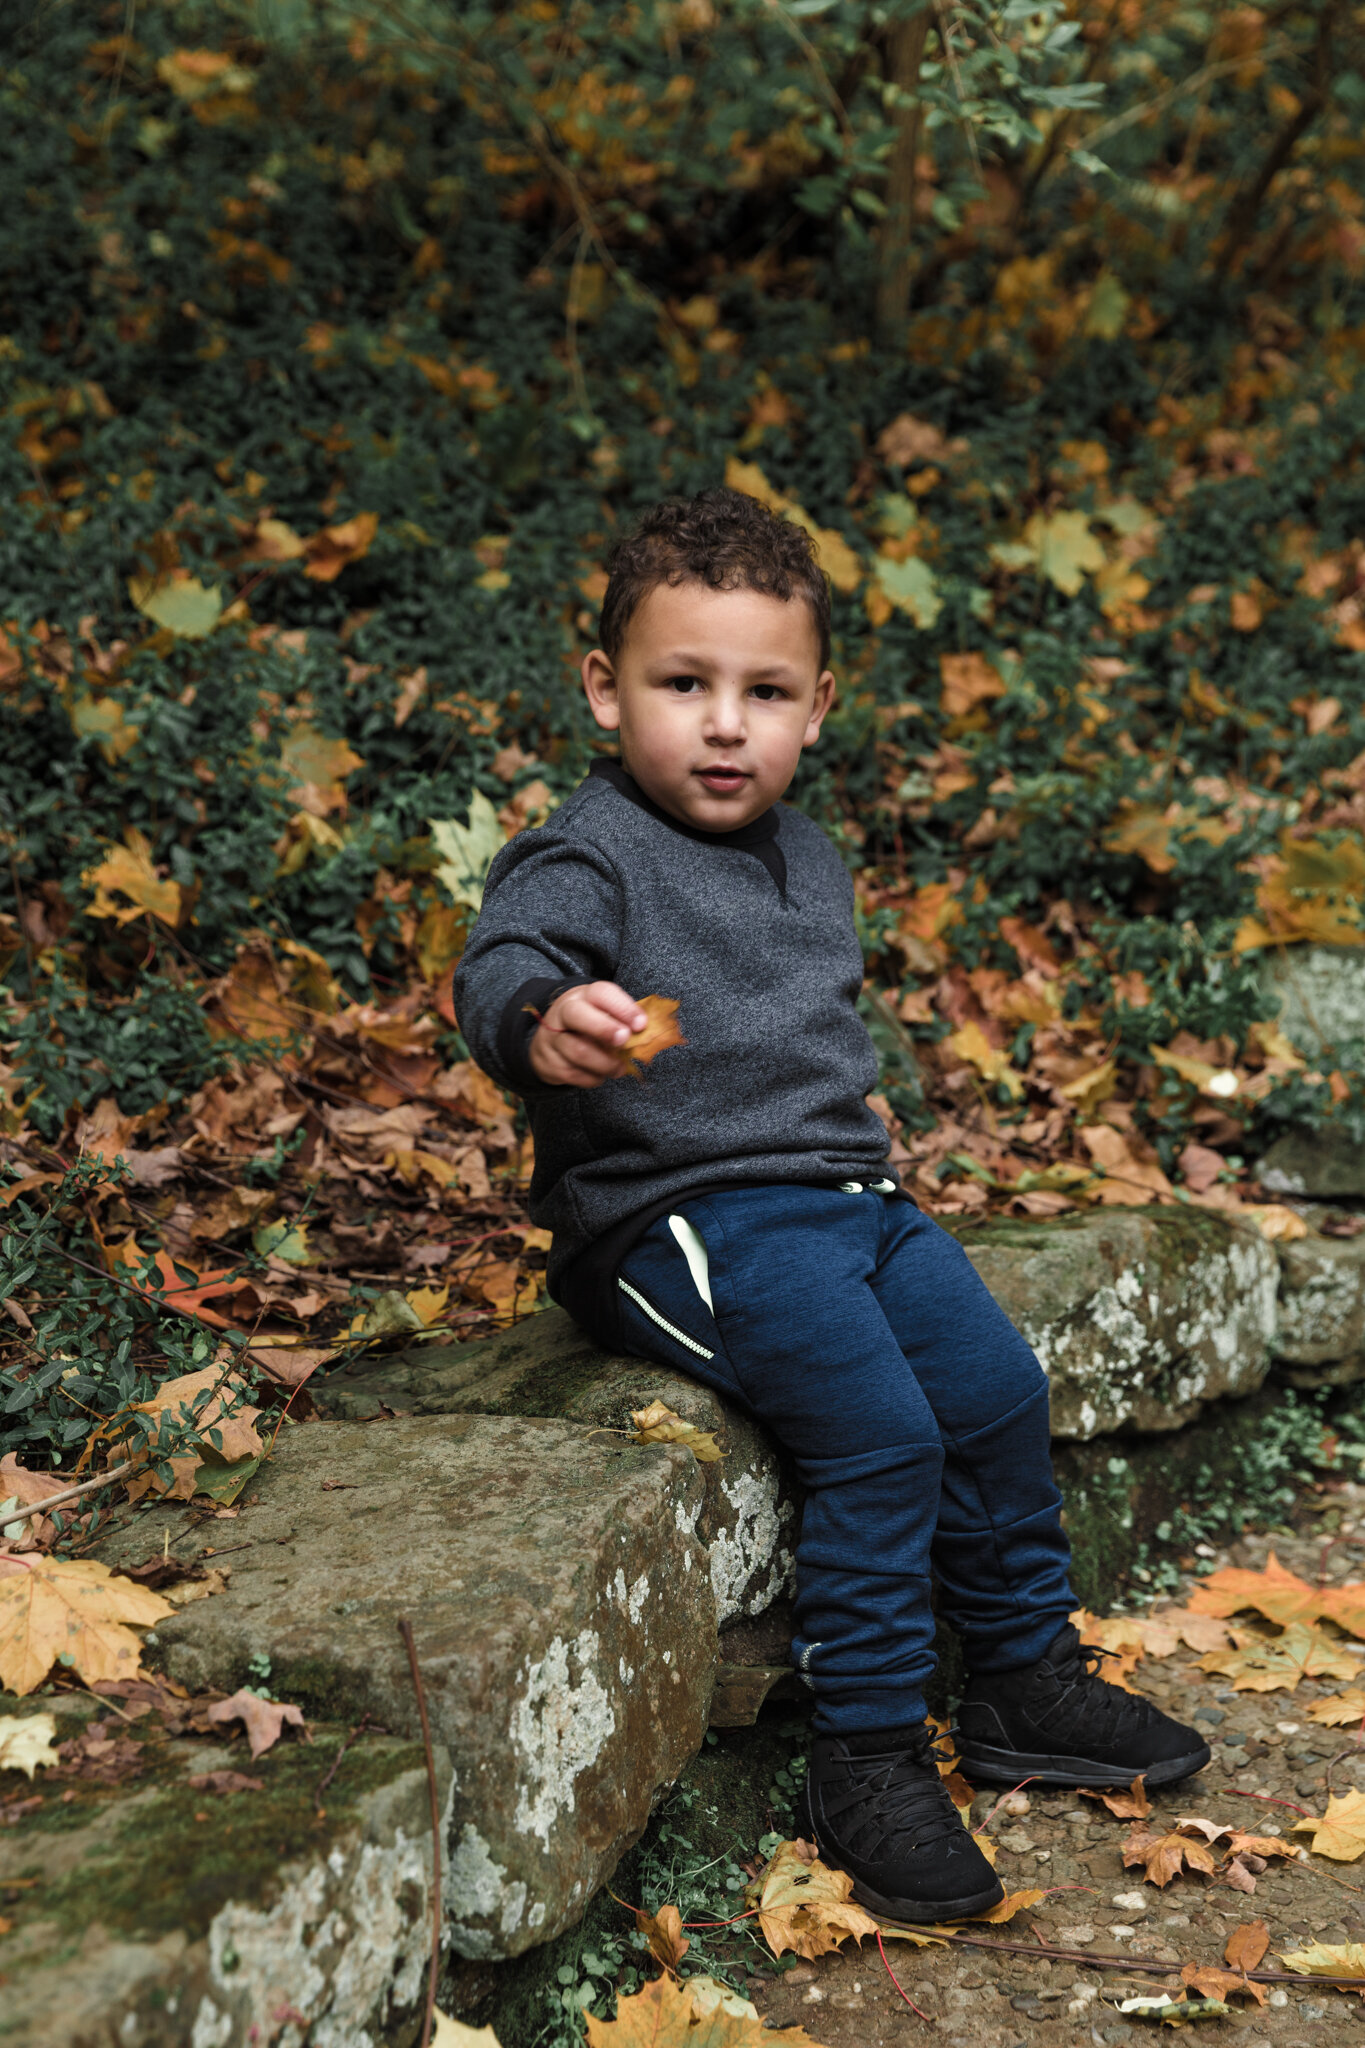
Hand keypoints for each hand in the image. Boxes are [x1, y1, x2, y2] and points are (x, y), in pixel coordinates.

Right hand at [528, 981, 647, 1087]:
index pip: (601, 994)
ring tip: (619, 1068)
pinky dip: (594, 1078)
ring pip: (578, 1051)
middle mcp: (563, 1013)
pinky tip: (600, 1074)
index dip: (622, 1008)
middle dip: (604, 1029)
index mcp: (583, 996)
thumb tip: (649, 1034)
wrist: (551, 1039)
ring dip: (605, 1063)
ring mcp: (553, 1038)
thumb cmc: (589, 1024)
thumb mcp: (603, 1013)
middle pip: (577, 1015)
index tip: (641, 1024)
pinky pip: (574, 1074)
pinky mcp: (550, 1062)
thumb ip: (624, 1021)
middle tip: (624, 1041)